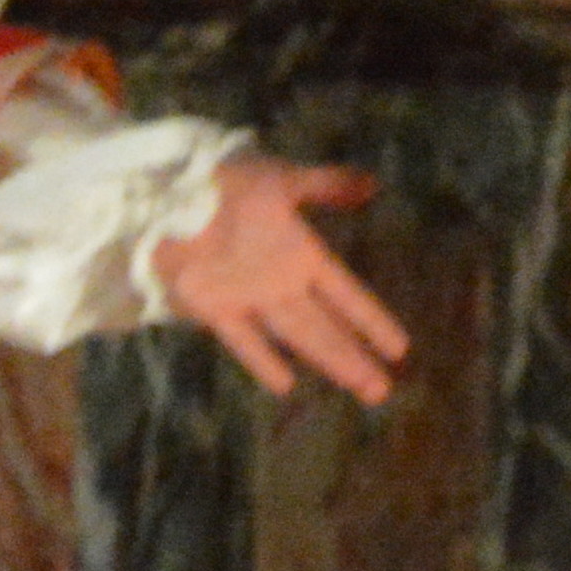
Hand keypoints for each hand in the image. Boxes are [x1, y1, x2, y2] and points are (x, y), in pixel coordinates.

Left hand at [156, 155, 409, 402]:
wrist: (170, 191)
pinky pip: (243, 339)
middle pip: (326, 328)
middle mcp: (281, 283)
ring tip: (356, 389)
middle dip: (355, 358)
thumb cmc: (229, 181)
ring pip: (297, 339)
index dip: (371, 320)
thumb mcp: (282, 180)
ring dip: (327, 362)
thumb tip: (373, 184)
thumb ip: (327, 186)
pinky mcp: (215, 308)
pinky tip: (286, 385)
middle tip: (382, 391)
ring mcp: (250, 299)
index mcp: (301, 253)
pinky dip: (262, 360)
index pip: (346, 295)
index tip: (399, 348)